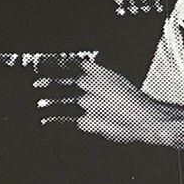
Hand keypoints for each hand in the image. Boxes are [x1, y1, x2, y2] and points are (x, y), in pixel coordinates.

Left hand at [33, 60, 171, 146]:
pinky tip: (46, 120)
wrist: (147, 119)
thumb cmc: (132, 100)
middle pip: (66, 81)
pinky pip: (67, 119)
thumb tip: (83, 67)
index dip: (58, 64)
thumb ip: (98, 74)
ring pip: (64, 100)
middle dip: (50, 82)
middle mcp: (92, 86)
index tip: (45, 62)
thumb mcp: (116, 81)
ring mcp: (89, 103)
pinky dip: (55, 120)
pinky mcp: (88, 121)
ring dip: (50, 101)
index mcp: (101, 73)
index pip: (74, 64)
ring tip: (40, 103)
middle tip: (36, 83)